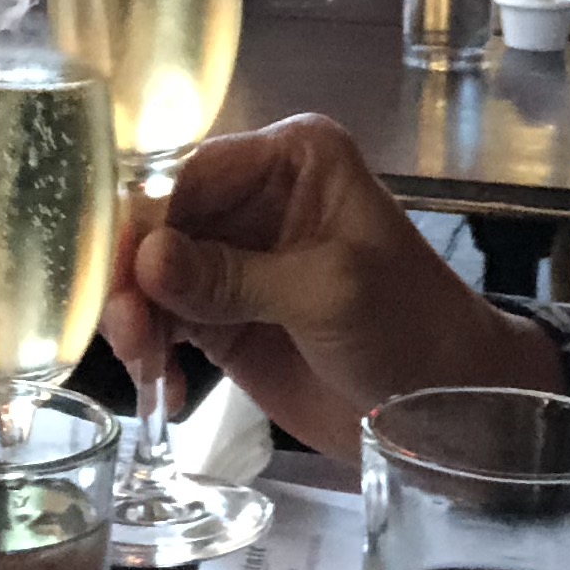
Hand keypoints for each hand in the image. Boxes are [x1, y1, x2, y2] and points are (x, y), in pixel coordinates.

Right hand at [102, 115, 560, 457]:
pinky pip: (166, 320)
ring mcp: (236, 259)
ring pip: (154, 275)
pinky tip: (163, 386)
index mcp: (292, 159)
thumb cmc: (411, 326)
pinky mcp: (225, 316)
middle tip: (127, 332)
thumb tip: (144, 260)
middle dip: (135, 276)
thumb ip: (234, 276)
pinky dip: (154, 350)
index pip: (193, 171)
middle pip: (161, 222)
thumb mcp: (328, 291)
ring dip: (137, 318)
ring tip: (145, 365)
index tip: (121, 272)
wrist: (448, 410)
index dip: (148, 218)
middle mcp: (256, 197)